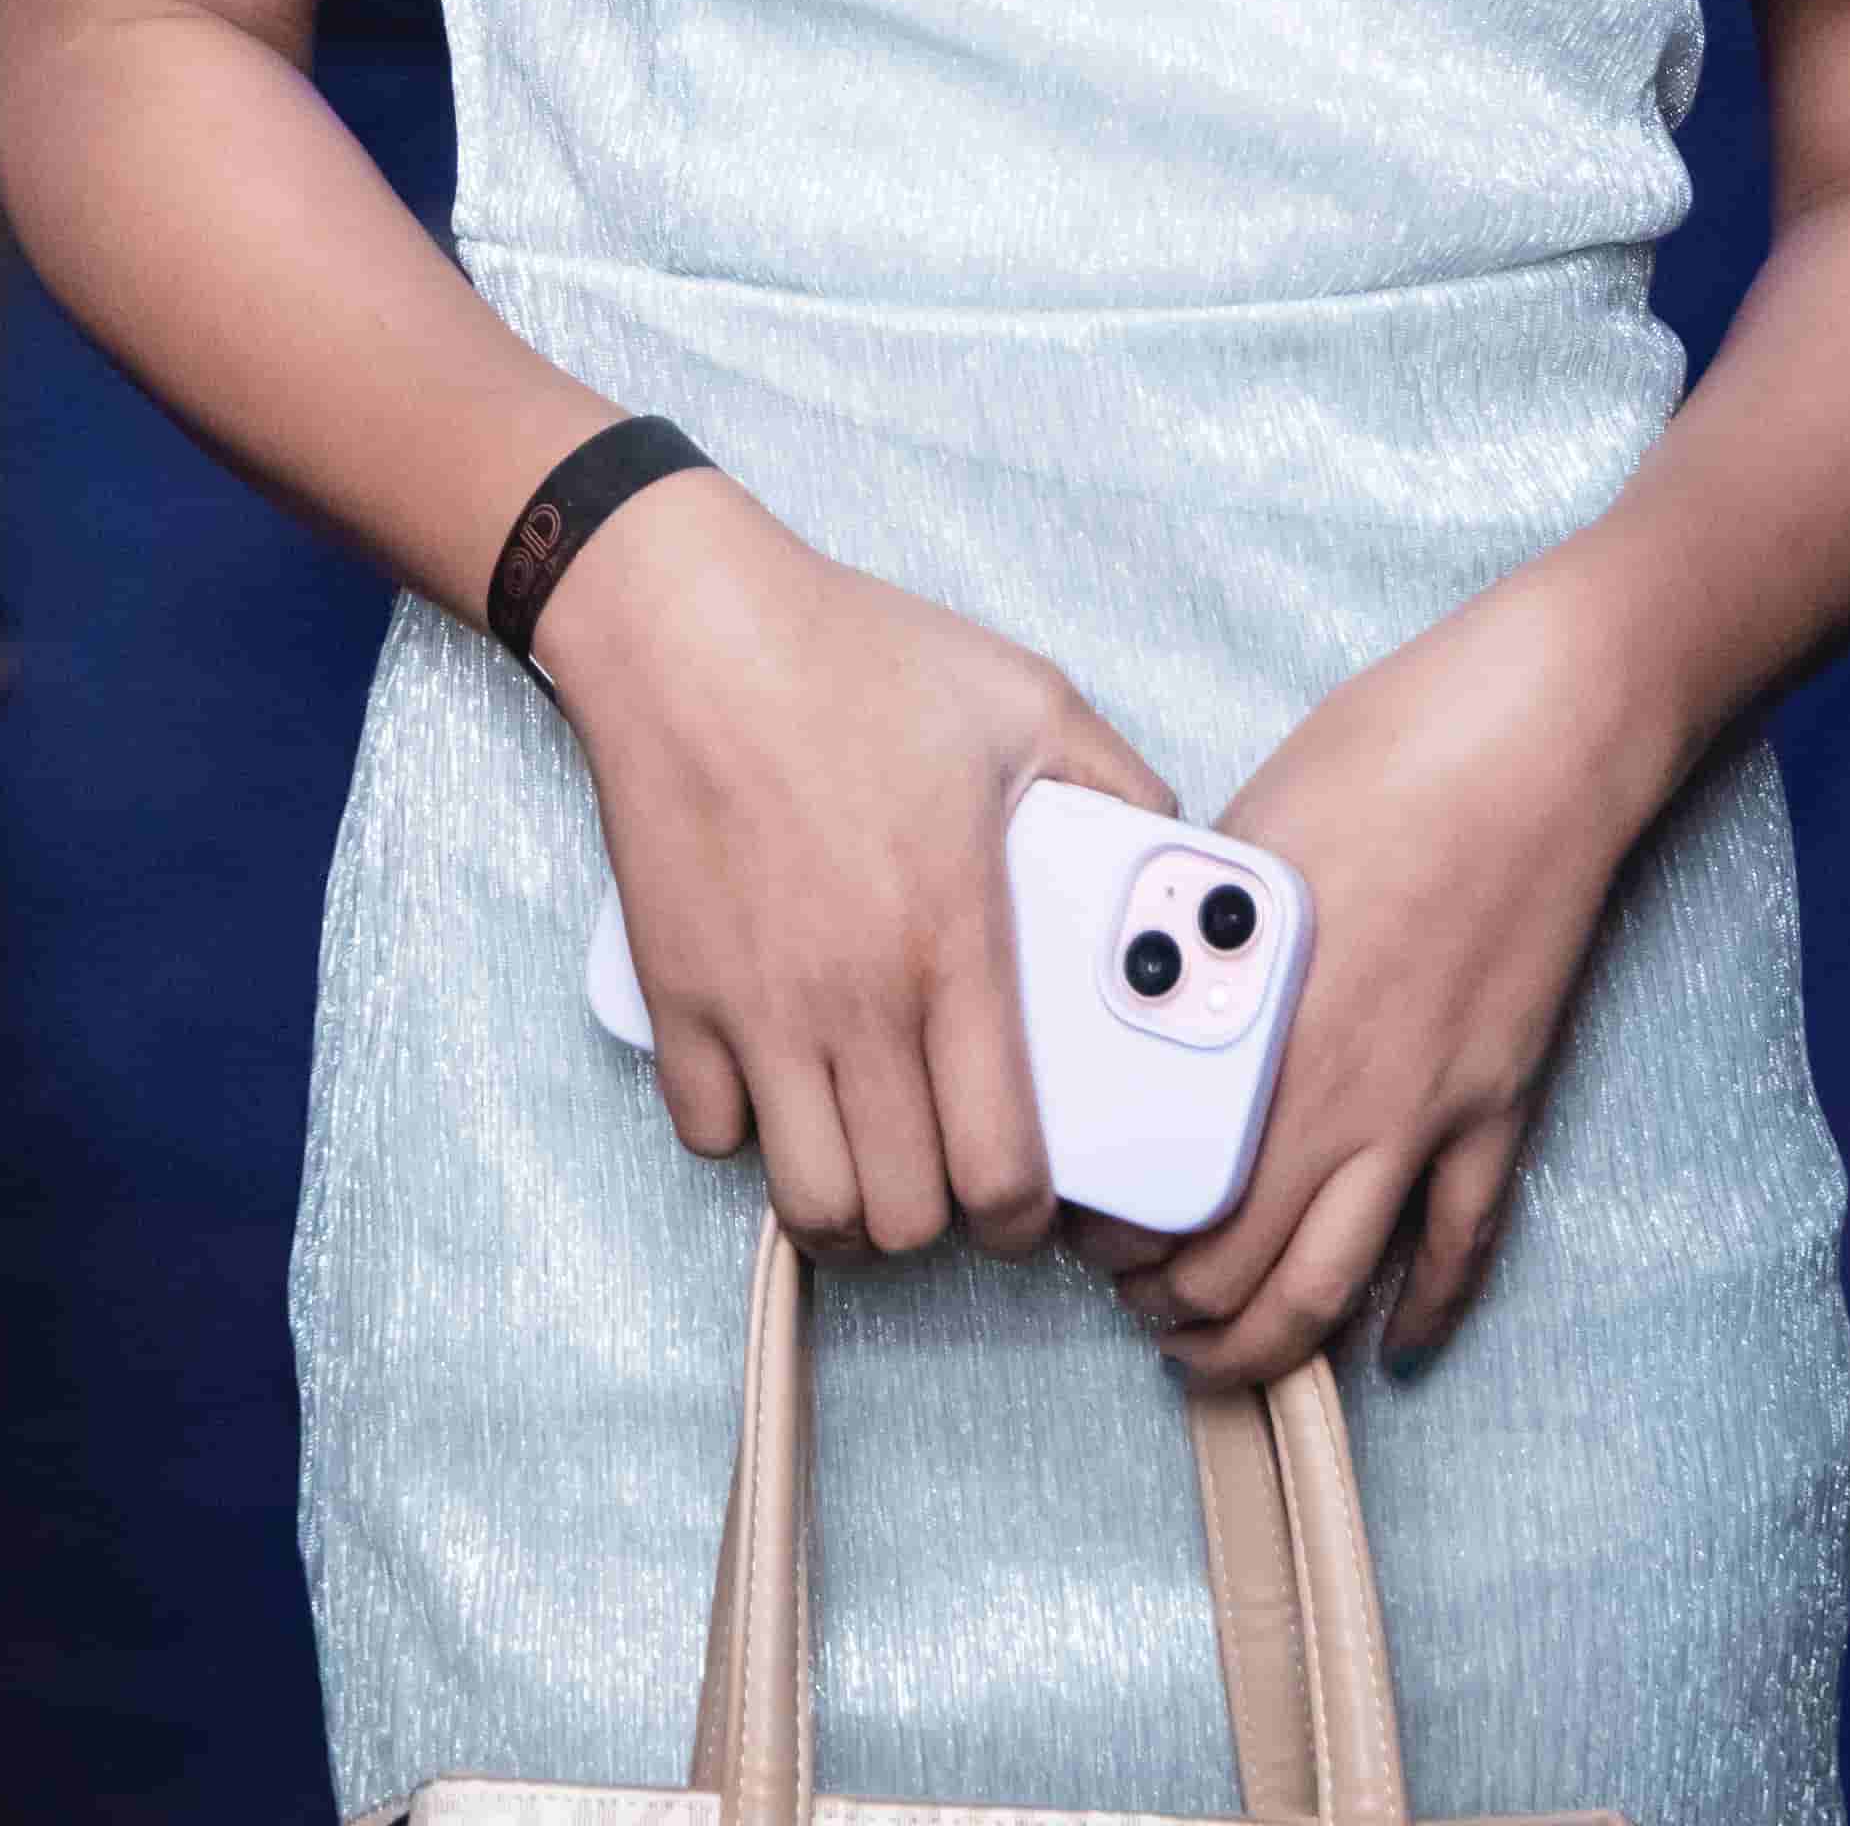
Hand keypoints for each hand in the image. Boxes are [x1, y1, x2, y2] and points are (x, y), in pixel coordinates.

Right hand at [539, 469, 1175, 1271]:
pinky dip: (745, 1134)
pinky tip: (777, 1080)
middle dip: (939, 1219)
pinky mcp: (675, 997)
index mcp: (954, 945)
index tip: (1029, 1202)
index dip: (1024, 1219)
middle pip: (902, 1216)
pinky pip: (709, 1134)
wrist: (693, 628)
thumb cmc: (860, 656)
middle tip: (948, 1166)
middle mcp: (855, 1002)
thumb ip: (1119, 783)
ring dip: (847, 1203)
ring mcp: (756, 1009)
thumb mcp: (1026, 698)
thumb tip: (1174, 848)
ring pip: (807, 1203)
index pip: (999, 1168)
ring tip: (869, 1151)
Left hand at [1074, 558, 1670, 1391]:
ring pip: (1335, 1290)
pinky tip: (1389, 1345)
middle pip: (1238, 1270)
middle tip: (1138, 1300)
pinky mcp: (1500, 1104)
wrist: (1537, 739)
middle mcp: (1341, 1093)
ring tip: (1219, 1350)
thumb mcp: (1252, 835)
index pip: (1166, 1188)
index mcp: (1264, 1026)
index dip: (1113, 1237)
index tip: (1089, 1235)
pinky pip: (1461, 1246)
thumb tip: (1152, 976)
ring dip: (1266, 1345)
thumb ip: (1202, 934)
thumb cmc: (1388, 754)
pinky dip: (1422, 1312)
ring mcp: (1429, 1111)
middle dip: (1174, 1308)